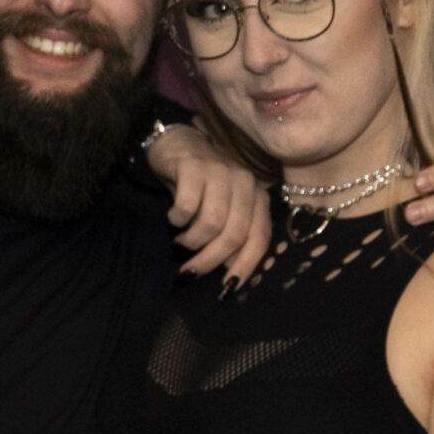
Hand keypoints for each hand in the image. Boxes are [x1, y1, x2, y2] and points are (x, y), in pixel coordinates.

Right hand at [144, 123, 273, 281]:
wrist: (178, 145)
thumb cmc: (202, 186)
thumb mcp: (222, 211)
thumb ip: (231, 237)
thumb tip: (230, 274)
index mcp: (258, 197)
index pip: (260, 238)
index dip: (245, 266)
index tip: (226, 288)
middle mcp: (245, 183)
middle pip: (234, 235)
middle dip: (209, 260)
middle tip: (190, 270)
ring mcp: (221, 172)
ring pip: (212, 223)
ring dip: (192, 240)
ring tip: (181, 239)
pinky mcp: (195, 167)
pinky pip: (188, 206)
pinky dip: (178, 219)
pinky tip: (174, 217)